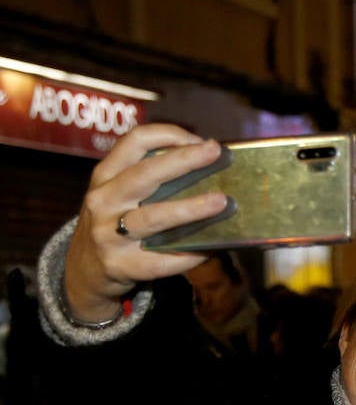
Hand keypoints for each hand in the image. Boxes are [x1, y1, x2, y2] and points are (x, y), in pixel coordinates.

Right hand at [65, 124, 228, 321]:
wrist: (84, 270)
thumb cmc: (113, 221)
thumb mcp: (117, 192)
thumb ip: (148, 176)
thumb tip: (206, 162)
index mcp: (106, 176)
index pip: (134, 142)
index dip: (169, 134)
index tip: (201, 140)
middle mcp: (104, 201)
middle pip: (145, 174)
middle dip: (183, 161)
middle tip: (215, 154)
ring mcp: (109, 235)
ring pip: (153, 217)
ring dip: (190, 208)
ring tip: (221, 201)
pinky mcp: (121, 265)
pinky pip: (161, 259)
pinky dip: (188, 253)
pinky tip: (211, 248)